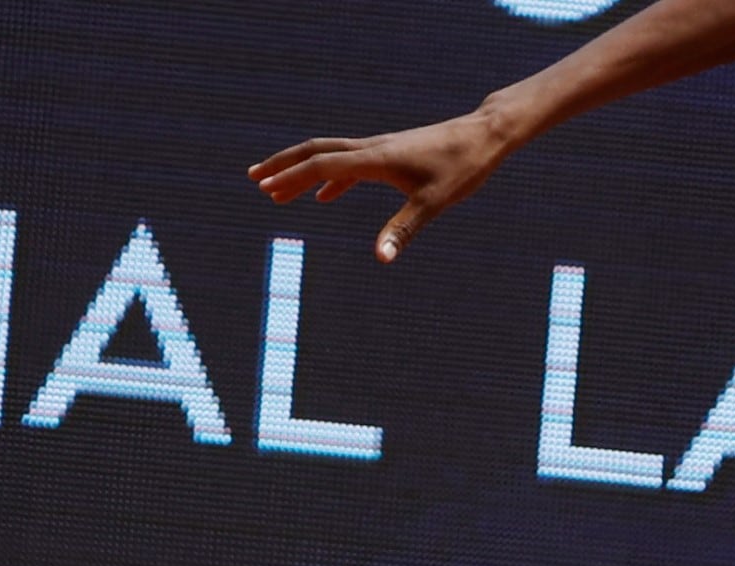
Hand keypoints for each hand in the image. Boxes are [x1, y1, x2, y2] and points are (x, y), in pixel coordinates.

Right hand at [249, 110, 511, 262]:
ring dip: (301, 170)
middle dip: (283, 165)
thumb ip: (403, 230)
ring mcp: (378, 149)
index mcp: (375, 159)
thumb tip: (380, 259)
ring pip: (329, 155)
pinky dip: (330, 178)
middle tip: (252, 179)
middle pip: (315, 151)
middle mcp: (371, 148)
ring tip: (276, 189)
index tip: (265, 188)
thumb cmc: (461, 168)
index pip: (322, 165)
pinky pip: (349, 164)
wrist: (482, 136)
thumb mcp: (433, 203)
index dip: (291, 177)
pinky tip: (323, 197)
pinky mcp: (389, 154)